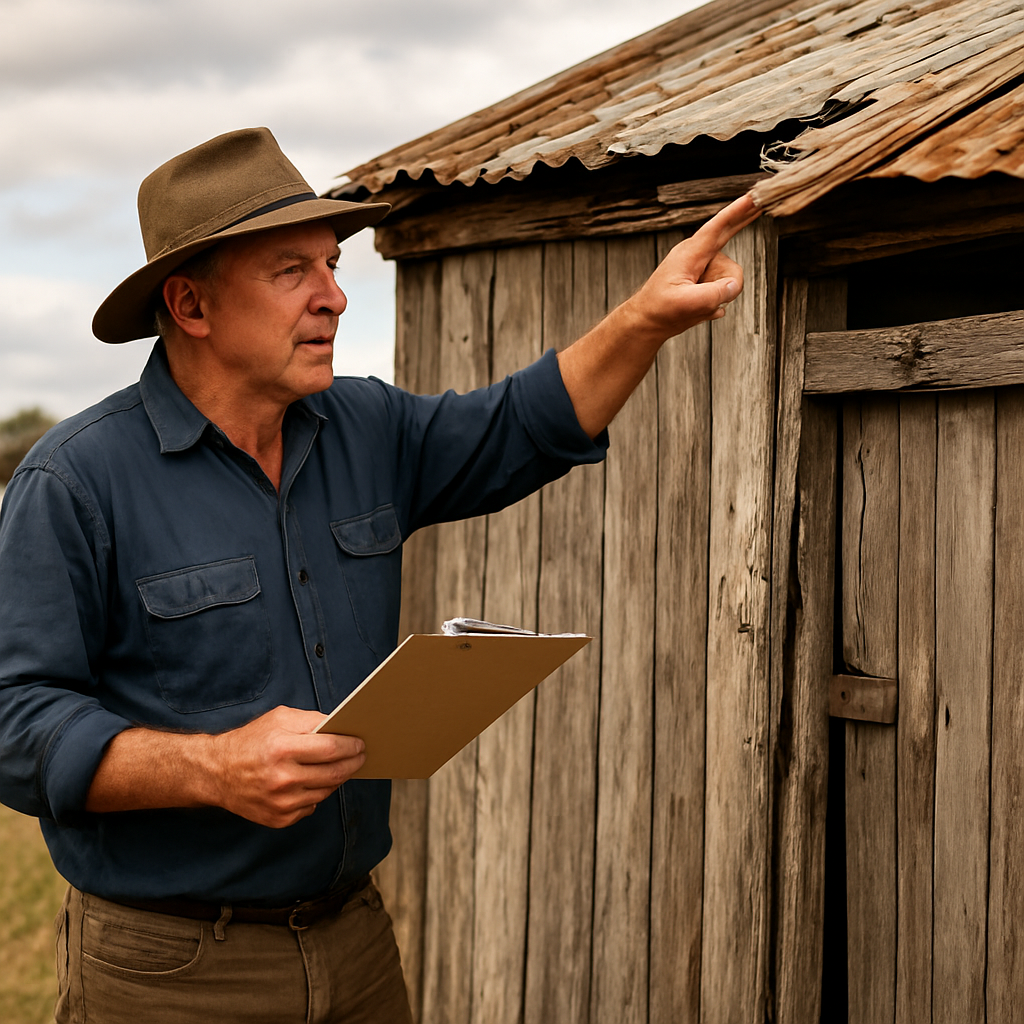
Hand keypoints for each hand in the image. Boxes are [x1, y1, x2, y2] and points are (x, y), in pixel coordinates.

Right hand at [85, 706, 365, 827]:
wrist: (216, 773)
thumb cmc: (251, 740)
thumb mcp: (278, 718)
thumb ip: (310, 720)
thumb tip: (341, 727)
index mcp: (282, 749)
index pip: (331, 749)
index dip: (351, 746)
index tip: (361, 743)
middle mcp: (282, 778)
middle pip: (334, 773)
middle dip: (353, 763)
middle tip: (361, 756)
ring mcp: (281, 803)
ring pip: (326, 791)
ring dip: (337, 778)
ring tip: (341, 766)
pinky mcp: (278, 819)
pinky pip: (311, 806)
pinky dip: (316, 793)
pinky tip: (313, 781)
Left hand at [628, 194, 761, 337]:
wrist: (647, 322)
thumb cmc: (659, 310)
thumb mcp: (684, 304)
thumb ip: (712, 295)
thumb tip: (733, 287)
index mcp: (690, 253)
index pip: (718, 227)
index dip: (738, 211)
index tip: (754, 196)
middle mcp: (698, 256)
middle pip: (729, 235)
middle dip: (744, 221)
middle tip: (759, 207)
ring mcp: (703, 269)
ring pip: (731, 279)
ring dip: (718, 297)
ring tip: (696, 305)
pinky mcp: (706, 282)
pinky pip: (726, 291)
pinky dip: (716, 303)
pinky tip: (699, 309)